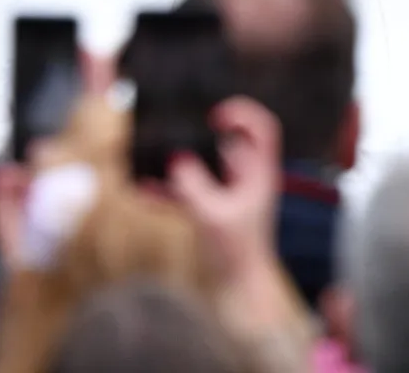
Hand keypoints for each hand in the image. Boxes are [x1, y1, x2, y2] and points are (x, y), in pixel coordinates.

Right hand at [167, 96, 282, 299]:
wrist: (239, 294)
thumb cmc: (237, 254)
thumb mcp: (213, 215)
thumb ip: (192, 185)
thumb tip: (174, 160)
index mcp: (259, 174)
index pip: (263, 129)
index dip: (242, 114)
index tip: (214, 117)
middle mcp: (246, 179)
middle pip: (226, 144)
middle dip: (198, 138)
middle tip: (174, 134)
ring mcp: (229, 194)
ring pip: (203, 167)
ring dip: (178, 165)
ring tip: (152, 161)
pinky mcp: (213, 210)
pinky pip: (190, 190)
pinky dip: (170, 189)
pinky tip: (145, 191)